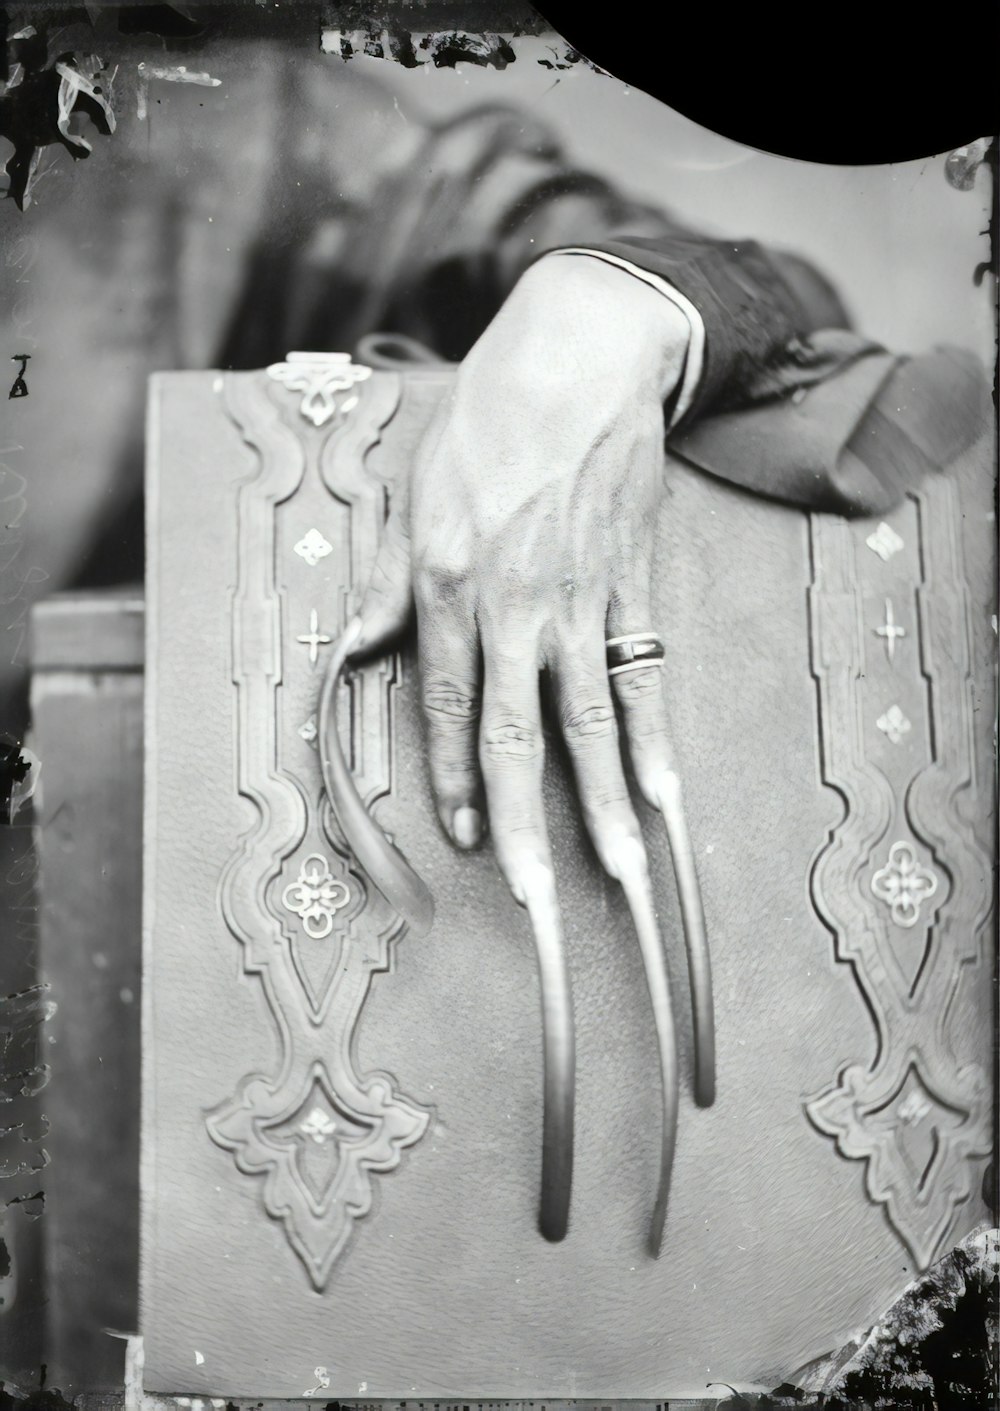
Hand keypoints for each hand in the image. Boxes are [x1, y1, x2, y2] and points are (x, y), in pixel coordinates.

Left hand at [351, 252, 690, 900]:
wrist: (580, 361)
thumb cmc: (488, 423)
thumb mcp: (414, 495)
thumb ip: (388, 585)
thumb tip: (352, 649)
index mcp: (450, 584)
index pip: (447, 704)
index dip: (452, 776)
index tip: (467, 833)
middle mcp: (515, 605)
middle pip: (515, 731)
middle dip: (526, 820)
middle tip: (536, 896)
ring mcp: (580, 601)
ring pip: (589, 719)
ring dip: (602, 800)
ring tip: (620, 866)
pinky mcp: (632, 587)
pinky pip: (643, 676)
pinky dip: (654, 737)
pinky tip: (665, 790)